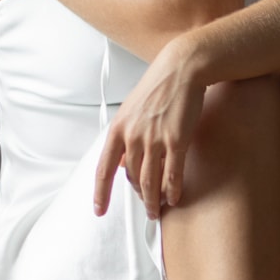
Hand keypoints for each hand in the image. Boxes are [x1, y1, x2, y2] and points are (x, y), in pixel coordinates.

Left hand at [93, 33, 207, 220]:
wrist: (180, 70)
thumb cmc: (157, 88)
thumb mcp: (130, 111)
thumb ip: (124, 137)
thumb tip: (119, 163)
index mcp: (117, 130)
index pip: (103, 169)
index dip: (100, 193)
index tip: (99, 210)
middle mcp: (132, 137)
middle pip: (132, 178)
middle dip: (138, 197)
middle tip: (146, 207)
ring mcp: (154, 139)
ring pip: (151, 180)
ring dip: (153, 200)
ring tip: (157, 210)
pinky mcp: (176, 140)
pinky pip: (173, 173)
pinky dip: (173, 189)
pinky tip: (175, 197)